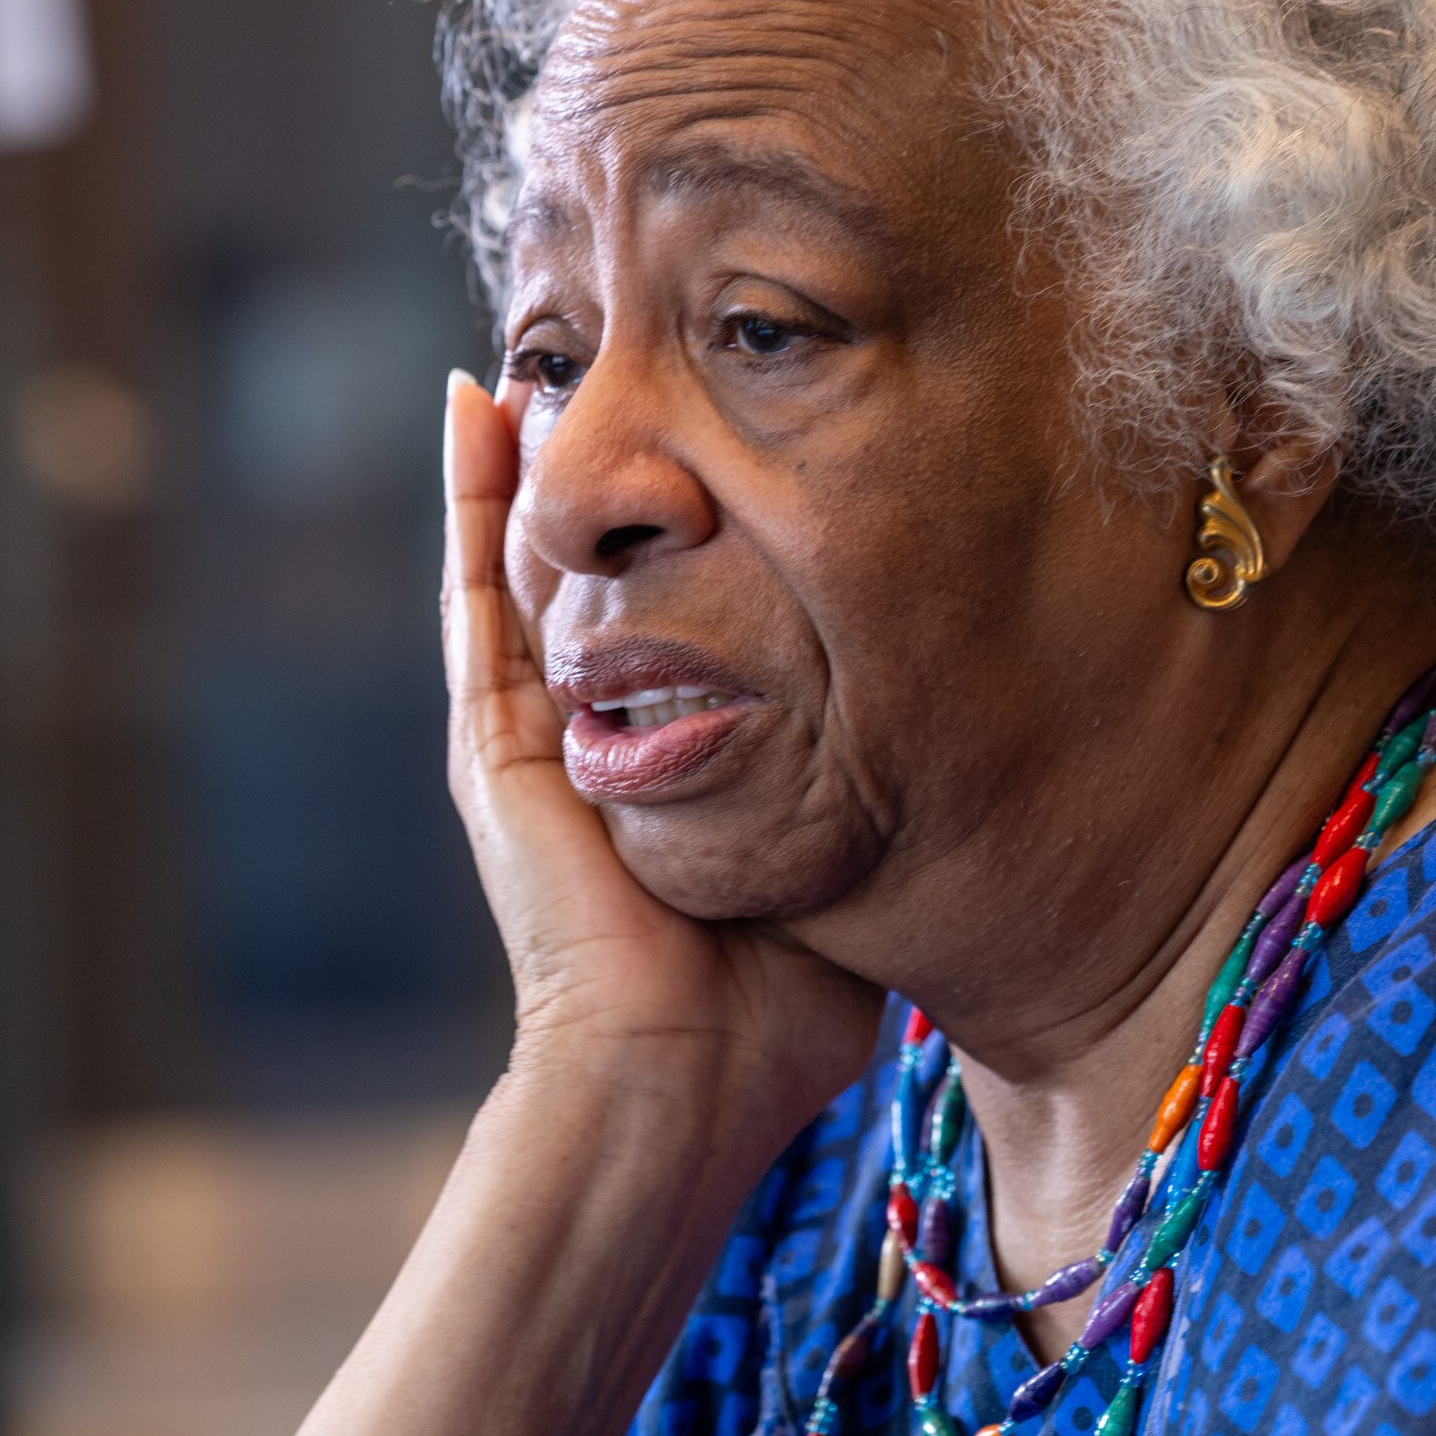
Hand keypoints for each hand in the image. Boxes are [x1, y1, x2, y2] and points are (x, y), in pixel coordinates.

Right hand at [441, 370, 879, 1133]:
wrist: (675, 1083)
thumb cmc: (773, 1014)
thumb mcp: (837, 857)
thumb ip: (864, 787)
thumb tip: (964, 727)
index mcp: (650, 770)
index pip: (653, 622)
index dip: (662, 533)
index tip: (698, 438)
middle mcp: (580, 743)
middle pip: (578, 577)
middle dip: (587, 475)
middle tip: (603, 359)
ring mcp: (526, 737)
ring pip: (517, 561)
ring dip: (519, 458)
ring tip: (533, 352)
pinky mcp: (496, 740)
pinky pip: (478, 592)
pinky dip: (472, 496)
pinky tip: (477, 406)